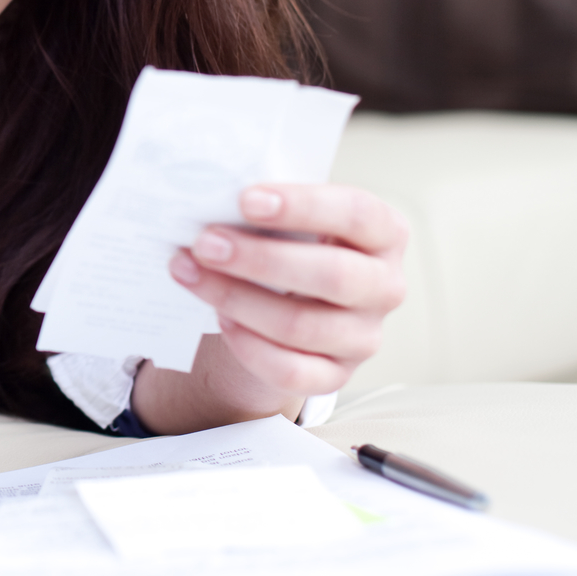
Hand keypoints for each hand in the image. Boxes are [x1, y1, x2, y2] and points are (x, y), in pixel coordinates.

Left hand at [170, 184, 407, 400]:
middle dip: (259, 258)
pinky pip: (290, 371)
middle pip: (332, 274)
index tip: (245, 199)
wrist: (292, 302)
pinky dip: (248, 346)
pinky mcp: (337, 375)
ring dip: (235, 298)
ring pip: (300, 325)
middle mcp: (385, 287)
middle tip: (204, 243)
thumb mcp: (293, 219)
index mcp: (384, 233)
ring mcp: (364, 337)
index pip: (357, 214)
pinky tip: (219, 318)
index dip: (302, 206)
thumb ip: (270, 208)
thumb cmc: (293, 244)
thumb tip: (213, 200)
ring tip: (191, 273)